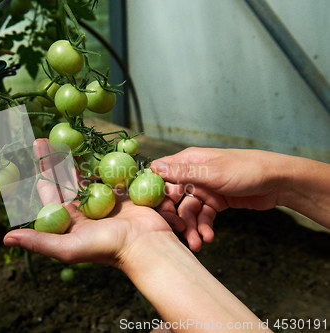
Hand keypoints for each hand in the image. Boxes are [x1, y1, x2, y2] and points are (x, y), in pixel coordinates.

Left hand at [3, 139, 178, 266]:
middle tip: (41, 138)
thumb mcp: (68, 247)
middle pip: (63, 179)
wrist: (145, 246)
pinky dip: (98, 162)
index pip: (49, 191)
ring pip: (84, 174)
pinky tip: (90, 148)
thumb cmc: (106, 248)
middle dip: (51, 159)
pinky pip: (106, 174)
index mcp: (68, 220)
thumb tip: (5, 238)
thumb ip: (39, 242)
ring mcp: (101, 201)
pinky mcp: (119, 194)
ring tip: (63, 139)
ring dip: (72, 158)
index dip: (40, 171)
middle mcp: (82, 210)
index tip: (33, 151)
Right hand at [151, 147, 282, 250]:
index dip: (155, 193)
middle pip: (172, 197)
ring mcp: (204, 189)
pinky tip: (208, 237)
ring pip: (188, 211)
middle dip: (174, 216)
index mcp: (189, 161)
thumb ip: (183, 172)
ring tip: (197, 243)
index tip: (152, 212)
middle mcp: (193, 175)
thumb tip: (154, 167)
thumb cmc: (247, 169)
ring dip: (190, 228)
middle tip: (177, 231)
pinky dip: (204, 228)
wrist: (278, 182)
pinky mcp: (215, 202)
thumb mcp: (213, 173)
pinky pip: (203, 217)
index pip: (161, 176)